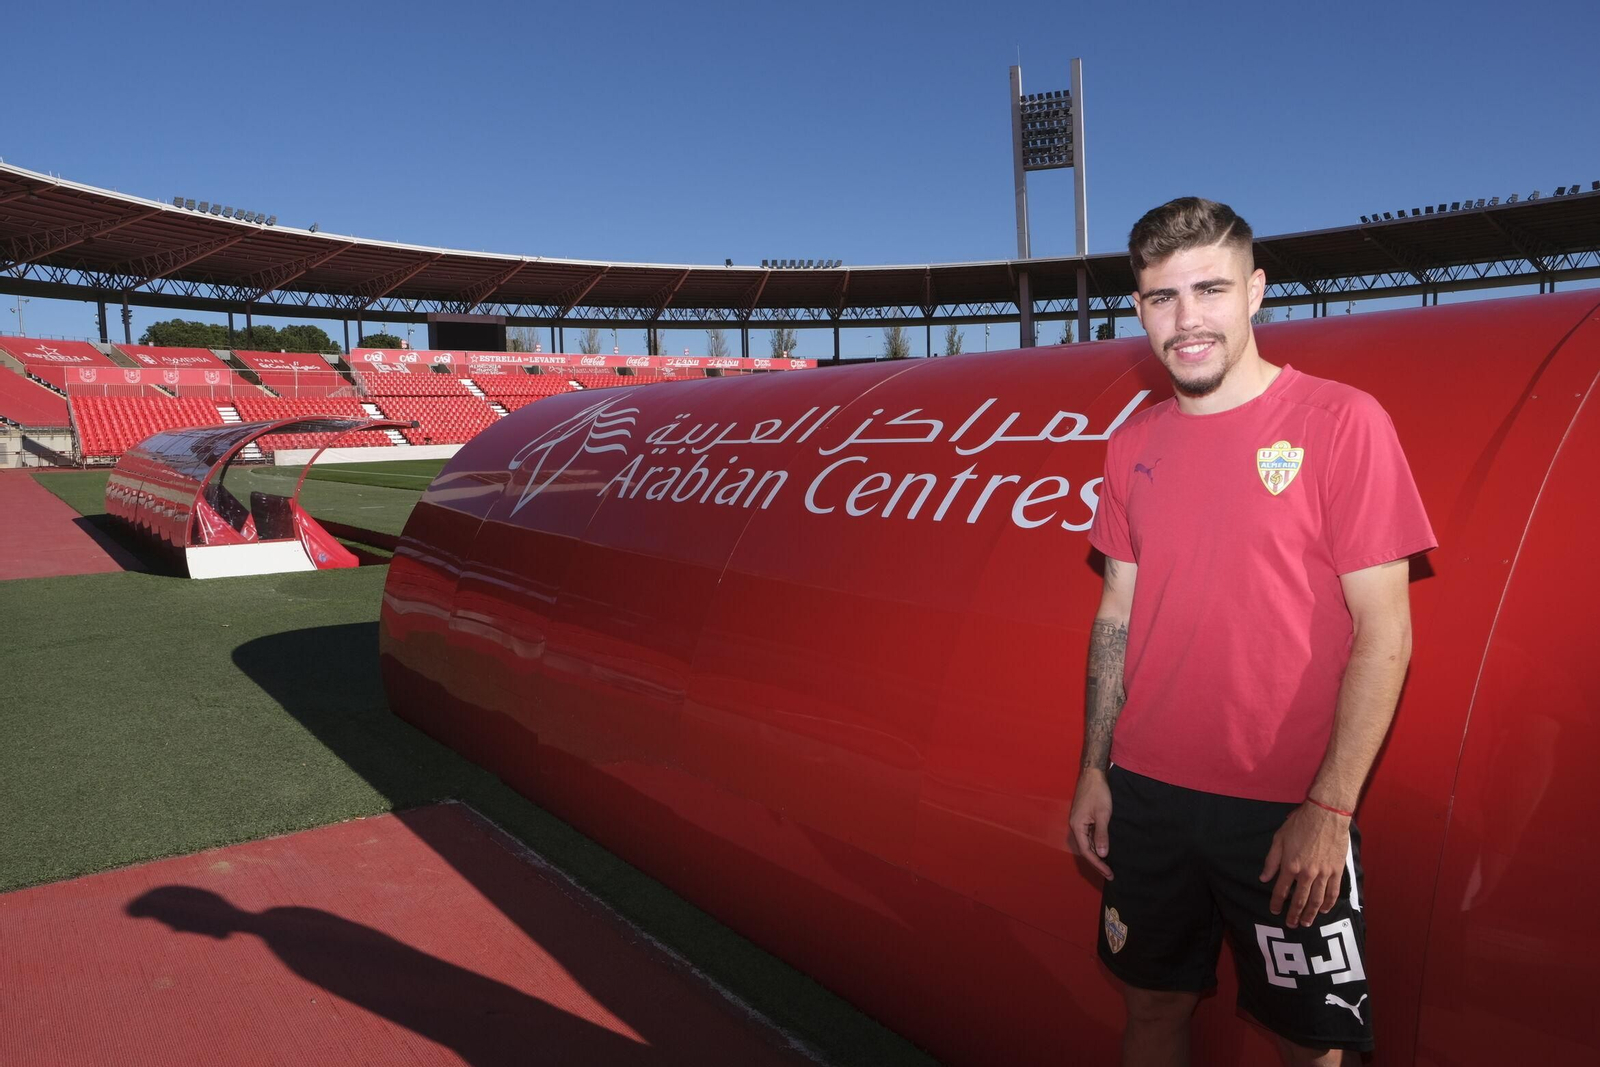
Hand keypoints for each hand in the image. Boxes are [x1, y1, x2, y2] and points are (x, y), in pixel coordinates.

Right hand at [1069, 769, 1112, 878]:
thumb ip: (1101, 835)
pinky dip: (1095, 845)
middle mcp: (1075, 826)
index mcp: (1077, 826)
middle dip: (1097, 863)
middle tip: (1110, 874)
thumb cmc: (1098, 793)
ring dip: (1096, 855)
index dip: (1098, 864)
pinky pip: (1088, 836)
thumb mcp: (1103, 815)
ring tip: (1108, 865)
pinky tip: (1103, 849)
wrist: (1093, 775)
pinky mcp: (1083, 818)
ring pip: (1086, 843)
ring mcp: (1079, 822)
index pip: (1086, 852)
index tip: (1109, 873)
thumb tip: (1102, 854)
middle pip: (1085, 850)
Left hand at [1259, 803, 1349, 928]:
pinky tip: (1325, 910)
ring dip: (1311, 914)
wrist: (1326, 814)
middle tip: (1291, 925)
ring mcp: (1324, 874)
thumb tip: (1264, 878)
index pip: (1281, 890)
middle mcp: (1306, 874)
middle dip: (1294, 914)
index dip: (1277, 903)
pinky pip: (1333, 892)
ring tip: (1306, 923)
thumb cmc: (1299, 823)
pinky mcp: (1337, 870)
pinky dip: (1329, 903)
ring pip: (1317, 900)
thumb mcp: (1279, 839)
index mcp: (1290, 866)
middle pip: (1299, 900)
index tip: (1275, 911)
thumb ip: (1271, 861)